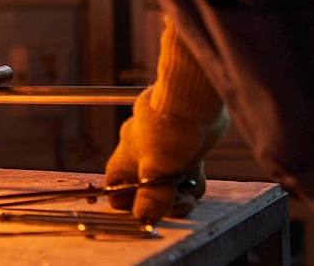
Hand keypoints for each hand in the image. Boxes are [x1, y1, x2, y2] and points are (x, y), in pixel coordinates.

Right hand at [104, 88, 228, 220]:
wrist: (192, 99)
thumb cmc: (167, 128)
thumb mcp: (157, 169)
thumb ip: (152, 196)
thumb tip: (145, 215)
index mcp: (124, 159)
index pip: (116, 190)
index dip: (129, 203)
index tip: (148, 209)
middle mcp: (140, 155)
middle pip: (147, 190)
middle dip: (164, 200)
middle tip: (178, 199)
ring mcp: (162, 152)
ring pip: (169, 183)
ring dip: (182, 189)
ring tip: (191, 180)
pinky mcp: (183, 148)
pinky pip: (185, 172)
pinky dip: (192, 176)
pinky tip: (197, 170)